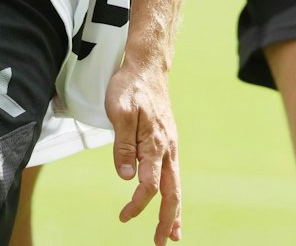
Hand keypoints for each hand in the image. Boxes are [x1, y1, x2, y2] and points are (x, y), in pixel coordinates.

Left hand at [106, 61, 182, 244]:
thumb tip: (126, 176)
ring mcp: (170, 146)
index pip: (149, 184)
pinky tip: (170, 201)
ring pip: (175, 185)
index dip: (138, 203)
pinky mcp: (167, 142)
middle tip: (160, 242)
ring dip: (173, 211)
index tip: (124, 216)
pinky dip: (173, 194)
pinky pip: (172, 174)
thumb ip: (123, 145)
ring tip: (172, 233)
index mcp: (156, 144)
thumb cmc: (130, 87)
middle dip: (166, 219)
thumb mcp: (120, 112)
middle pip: (172, 192)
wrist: (147, 67)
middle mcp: (167, 149)